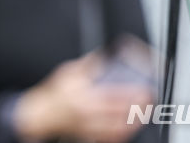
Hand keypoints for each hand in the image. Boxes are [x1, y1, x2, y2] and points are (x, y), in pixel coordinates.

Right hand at [13, 52, 152, 142]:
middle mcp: (88, 114)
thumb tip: (103, 55)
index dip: (131, 94)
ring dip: (133, 121)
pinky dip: (122, 133)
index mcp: (84, 97)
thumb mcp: (68, 71)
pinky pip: (110, 138)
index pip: (114, 96)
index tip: (144, 89)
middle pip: (120, 114)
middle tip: (148, 100)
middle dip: (138, 107)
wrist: (41, 113)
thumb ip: (88, 64)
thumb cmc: (54, 93)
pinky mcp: (89, 135)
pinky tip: (128, 126)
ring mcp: (90, 127)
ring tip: (142, 112)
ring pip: (118, 129)